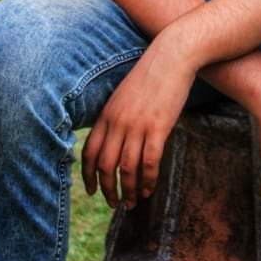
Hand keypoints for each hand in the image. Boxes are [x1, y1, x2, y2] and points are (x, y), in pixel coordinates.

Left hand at [81, 36, 194, 209]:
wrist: (171, 56)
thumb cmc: (151, 75)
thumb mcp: (124, 95)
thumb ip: (116, 116)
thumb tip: (115, 140)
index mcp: (107, 114)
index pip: (90, 152)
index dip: (88, 175)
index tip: (93, 190)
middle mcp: (118, 122)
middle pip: (105, 166)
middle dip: (108, 190)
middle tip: (116, 204)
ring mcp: (137, 125)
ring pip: (126, 169)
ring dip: (129, 191)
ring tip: (134, 202)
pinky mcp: (158, 127)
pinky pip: (150, 163)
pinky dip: (148, 180)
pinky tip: (151, 189)